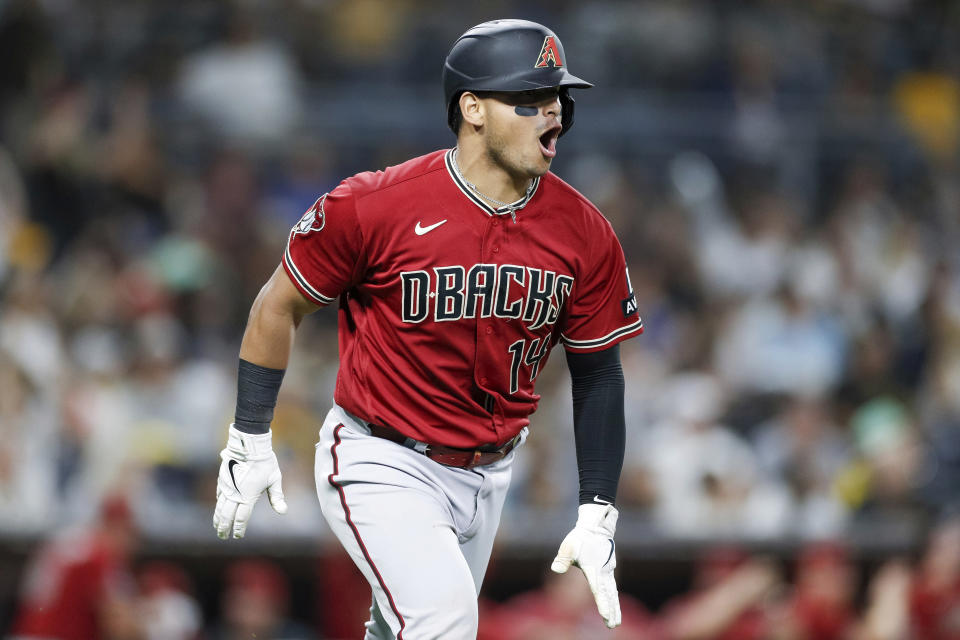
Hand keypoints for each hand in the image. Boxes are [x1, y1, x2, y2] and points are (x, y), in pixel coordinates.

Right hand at [213, 425, 287, 538]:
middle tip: (223, 536)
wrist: (250, 445)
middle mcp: (235, 494)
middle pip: (227, 515)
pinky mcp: (223, 479)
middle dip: (224, 527)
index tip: (238, 536)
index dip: (239, 528)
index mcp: (248, 496)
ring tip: (217, 526)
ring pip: (220, 506)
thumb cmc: (265, 462)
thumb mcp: (275, 479)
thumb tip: (283, 512)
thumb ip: (277, 497)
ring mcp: (227, 486)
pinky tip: (218, 508)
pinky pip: (219, 494)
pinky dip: (218, 504)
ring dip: (218, 518)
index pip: (241, 518)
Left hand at [551, 503, 620, 627]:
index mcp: (594, 569)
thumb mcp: (568, 547)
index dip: (602, 603)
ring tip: (616, 621)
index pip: (598, 590)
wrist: (595, 527)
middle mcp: (604, 572)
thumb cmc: (580, 538)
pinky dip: (614, 598)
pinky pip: (612, 587)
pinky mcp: (608, 570)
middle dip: (611, 611)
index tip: (605, 615)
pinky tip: (615, 605)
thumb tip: (555, 569)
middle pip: (608, 595)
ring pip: (612, 592)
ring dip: (615, 607)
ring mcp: (608, 571)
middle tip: (613, 625)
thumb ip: (563, 559)